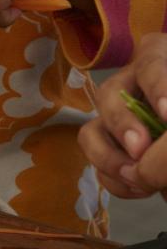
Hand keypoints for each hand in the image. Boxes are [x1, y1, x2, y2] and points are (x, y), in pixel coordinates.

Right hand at [78, 33, 166, 199]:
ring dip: (110, 160)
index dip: (157, 88)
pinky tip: (142, 188)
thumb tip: (147, 152)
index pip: (152, 65)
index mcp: (157, 60)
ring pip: (91, 133)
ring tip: (141, 180)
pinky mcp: (111, 148)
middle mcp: (129, 84)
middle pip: (109, 97)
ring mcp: (115, 117)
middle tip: (141, 149)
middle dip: (122, 126)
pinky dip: (116, 180)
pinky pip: (97, 164)